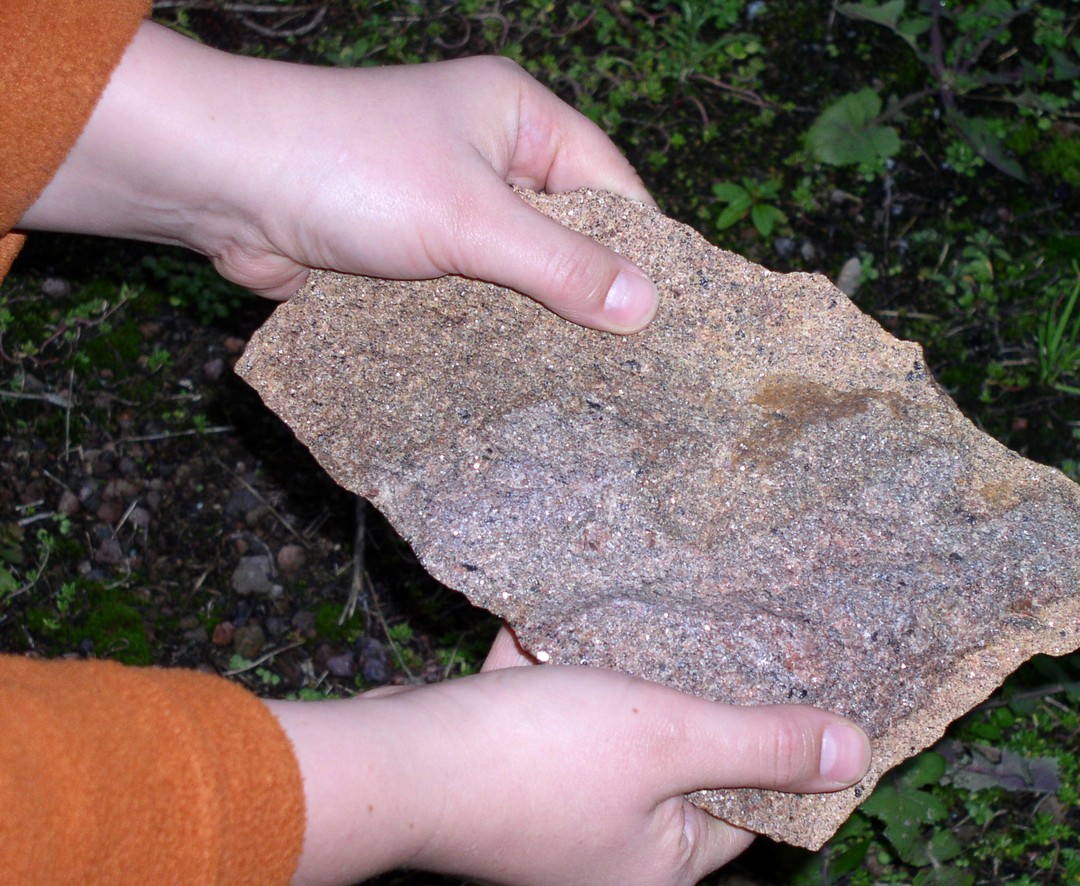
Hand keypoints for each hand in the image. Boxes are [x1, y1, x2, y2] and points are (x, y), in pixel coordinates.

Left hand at [20, 22, 658, 332]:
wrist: (220, 183)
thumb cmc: (351, 170)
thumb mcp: (471, 219)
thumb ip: (560, 265)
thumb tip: (645, 307)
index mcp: (518, 117)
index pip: (609, 186)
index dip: (640, 250)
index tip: (671, 318)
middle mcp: (488, 156)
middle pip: (564, 233)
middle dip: (586, 293)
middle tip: (631, 367)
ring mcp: (445, 205)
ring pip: (515, 272)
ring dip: (533, 319)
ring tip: (583, 386)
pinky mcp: (407, 253)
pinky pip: (467, 296)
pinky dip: (485, 331)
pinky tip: (514, 379)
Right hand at [265, 663, 869, 885]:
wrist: (392, 764)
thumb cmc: (539, 758)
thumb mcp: (669, 737)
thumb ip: (761, 744)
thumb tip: (855, 756)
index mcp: (659, 864)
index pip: (745, 805)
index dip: (768, 742)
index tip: (784, 674)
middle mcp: (608, 857)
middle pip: (676, 768)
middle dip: (685, 697)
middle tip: (715, 633)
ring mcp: (551, 823)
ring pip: (610, 739)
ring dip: (616, 678)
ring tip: (638, 617)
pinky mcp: (505, 784)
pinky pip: (549, 723)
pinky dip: (555, 676)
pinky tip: (555, 624)